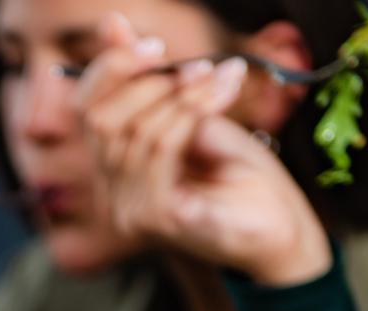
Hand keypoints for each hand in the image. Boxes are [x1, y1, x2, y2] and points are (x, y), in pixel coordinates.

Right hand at [78, 15, 330, 285]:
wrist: (281, 228)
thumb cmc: (240, 176)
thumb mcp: (194, 115)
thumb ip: (155, 80)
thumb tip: (114, 24)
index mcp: (117, 167)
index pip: (86, 111)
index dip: (109, 69)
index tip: (152, 45)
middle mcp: (113, 192)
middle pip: (98, 120)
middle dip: (148, 81)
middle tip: (197, 66)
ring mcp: (130, 209)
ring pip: (134, 132)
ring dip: (182, 94)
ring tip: (220, 78)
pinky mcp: (157, 219)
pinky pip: (160, 151)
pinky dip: (191, 113)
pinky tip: (220, 95)